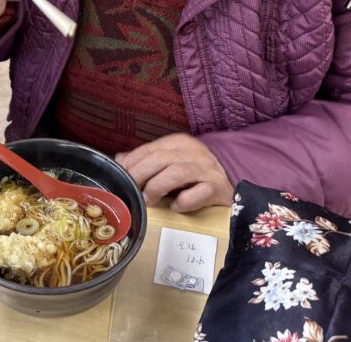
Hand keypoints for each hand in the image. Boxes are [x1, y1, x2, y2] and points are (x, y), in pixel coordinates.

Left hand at [115, 133, 233, 212]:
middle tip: (132, 192)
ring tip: (149, 201)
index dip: (131, 164)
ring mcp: (206, 169)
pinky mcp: (218, 188)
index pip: (148, 150)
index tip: (121, 178)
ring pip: (176, 173)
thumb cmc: (193, 174)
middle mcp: (192, 152)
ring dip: (157, 187)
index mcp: (177, 143)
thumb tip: (120, 161)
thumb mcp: (169, 161)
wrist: (230, 183)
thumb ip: (145, 160)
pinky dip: (185, 201)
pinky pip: (200, 192)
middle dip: (140, 176)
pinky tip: (176, 207)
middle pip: (159, 159)